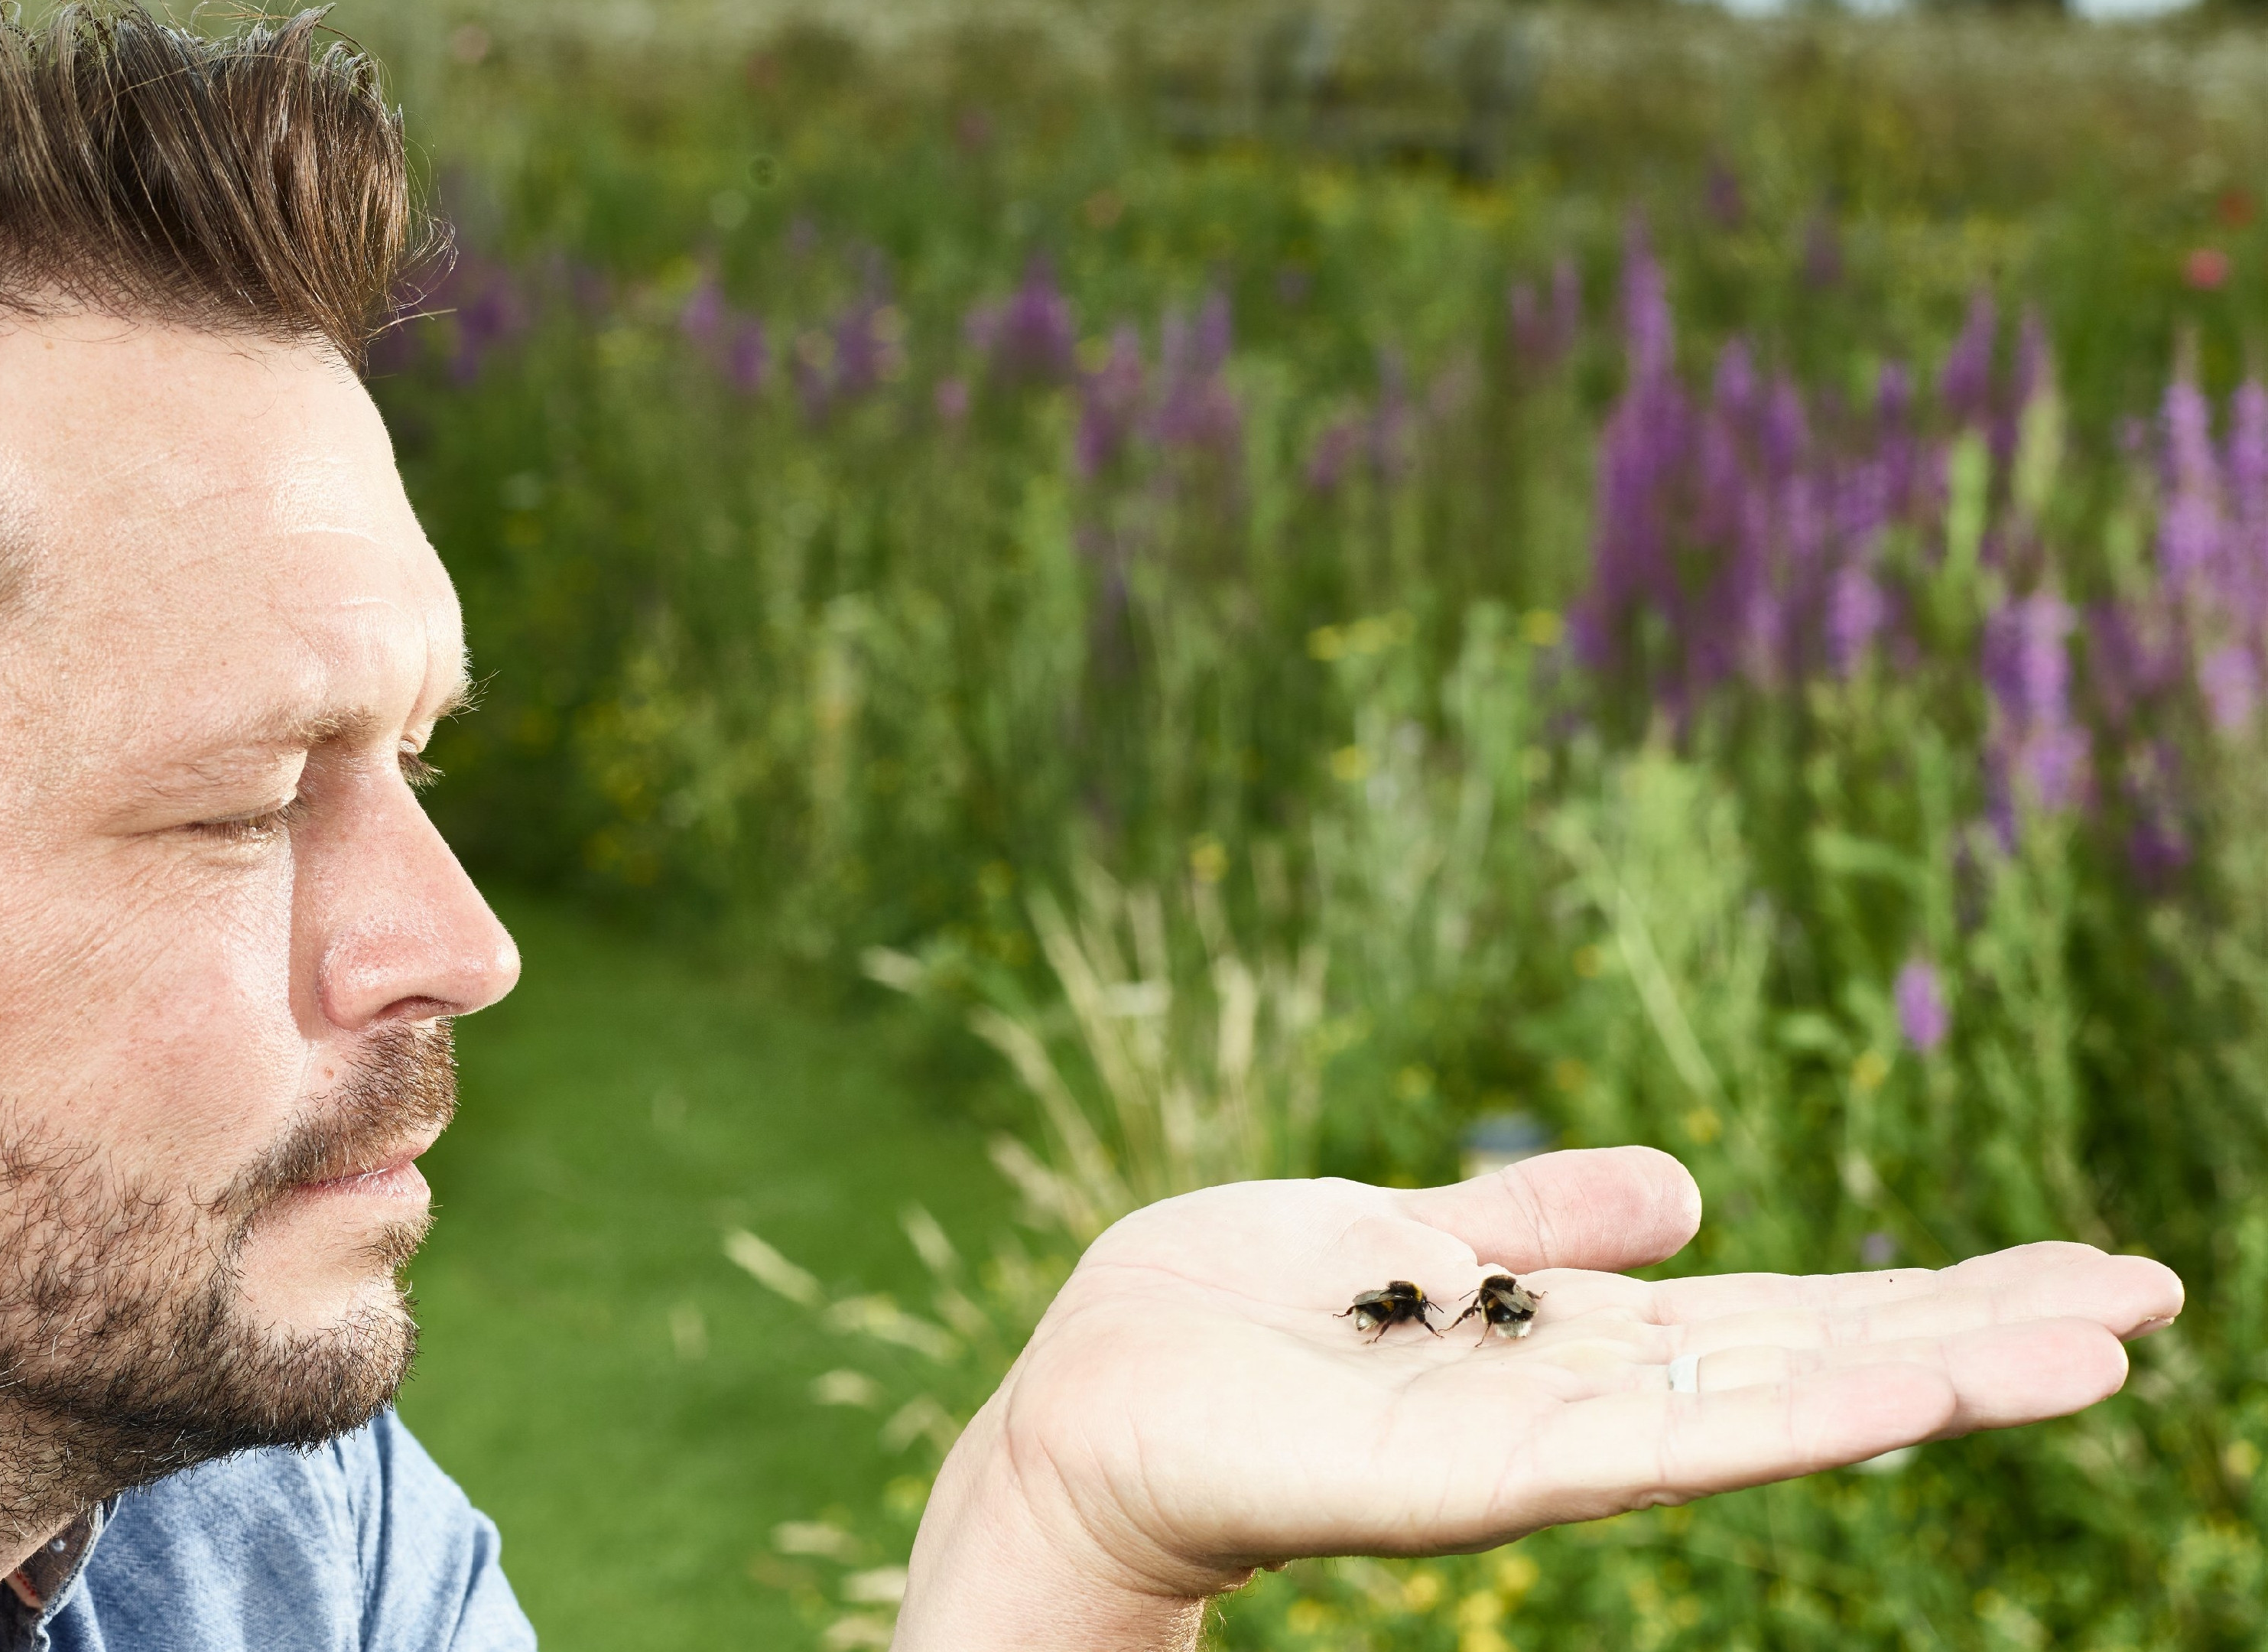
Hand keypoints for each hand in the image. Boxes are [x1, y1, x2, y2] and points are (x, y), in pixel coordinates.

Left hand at [892, 1147, 2183, 1651]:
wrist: (1086, 1398)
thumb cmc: (1230, 1321)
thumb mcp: (1410, 1235)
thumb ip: (1538, 1222)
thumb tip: (1690, 1184)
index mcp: (1570, 1342)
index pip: (1783, 1320)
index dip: (1927, 1299)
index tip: (2083, 1268)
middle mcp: (1577, 1405)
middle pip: (1808, 1367)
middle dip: (1973, 1340)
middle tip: (2153, 1302)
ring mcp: (1533, 1450)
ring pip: (1760, 1415)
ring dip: (1921, 1382)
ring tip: (2086, 1352)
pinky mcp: (1463, 1481)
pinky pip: (1644, 1449)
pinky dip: (1777, 1422)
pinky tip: (1894, 1396)